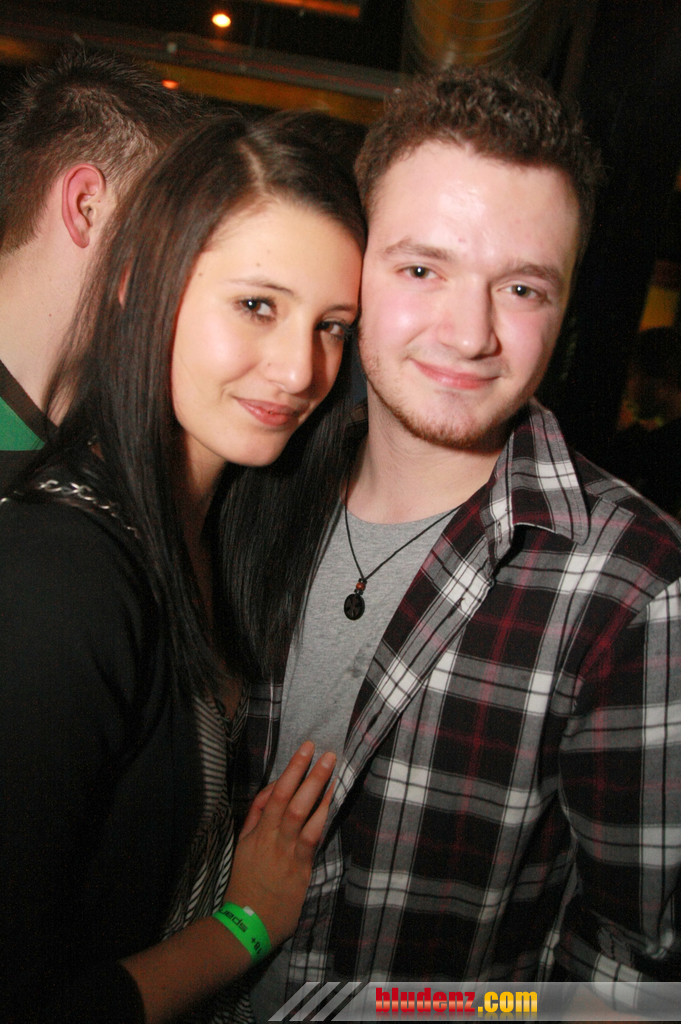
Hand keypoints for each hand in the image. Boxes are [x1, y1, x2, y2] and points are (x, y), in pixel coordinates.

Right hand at [224, 742, 335, 947]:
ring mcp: (285, 852)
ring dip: (316, 787)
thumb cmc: (244, 886)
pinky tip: (331, 800)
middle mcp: (269, 838)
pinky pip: (311, 837)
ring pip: (299, 812)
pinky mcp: (299, 869)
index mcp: (254, 832)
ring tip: (331, 766)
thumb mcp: (242, 849)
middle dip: (303, 770)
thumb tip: (270, 794)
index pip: (271, 794)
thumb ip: (255, 821)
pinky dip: (320, 816)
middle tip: (320, 749)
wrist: (245, 924)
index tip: (303, 751)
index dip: (288, 771)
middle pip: (286, 796)